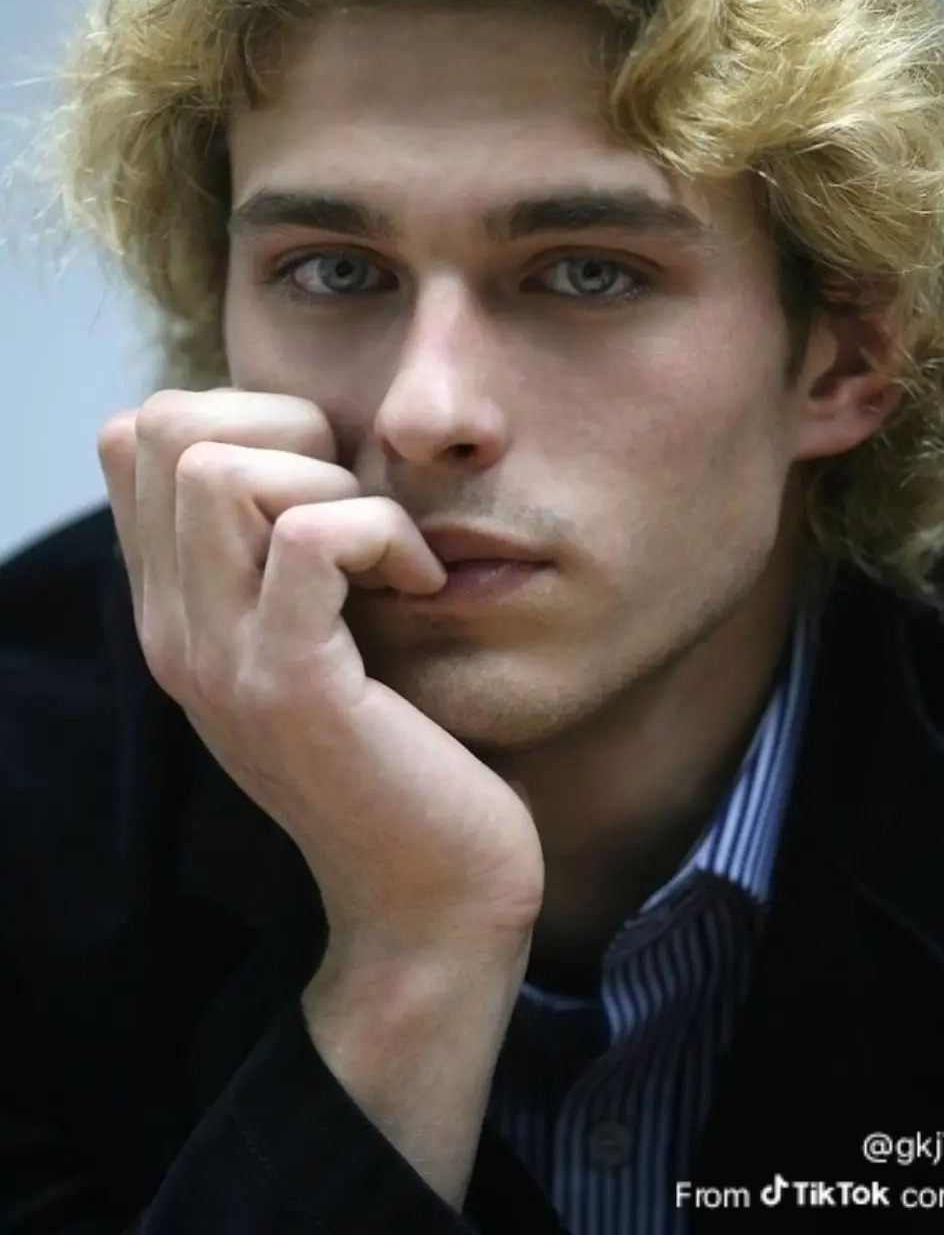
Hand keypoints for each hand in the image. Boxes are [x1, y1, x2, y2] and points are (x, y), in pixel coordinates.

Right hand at [97, 388, 544, 963]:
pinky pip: (312, 535)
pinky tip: (421, 584)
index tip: (325, 482)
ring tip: (387, 551)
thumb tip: (308, 435)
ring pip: (218, 469)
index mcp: (175, 608)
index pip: (137, 435)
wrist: (432, 900)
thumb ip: (283, 550)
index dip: (243, 416)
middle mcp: (171, 629)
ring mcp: (218, 659)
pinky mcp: (288, 687)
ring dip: (331, 480)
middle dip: (283, 426)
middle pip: (162, 427)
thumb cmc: (403, 749)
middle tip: (355, 504)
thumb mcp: (321, 633)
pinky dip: (383, 531)